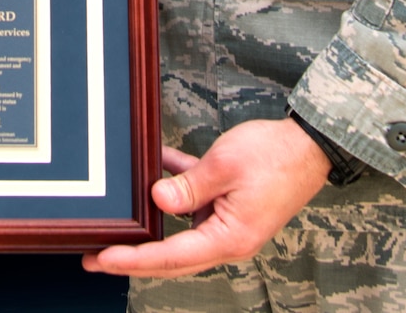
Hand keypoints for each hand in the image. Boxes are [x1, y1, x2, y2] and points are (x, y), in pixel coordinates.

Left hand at [82, 119, 330, 278]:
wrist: (311, 145)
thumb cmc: (275, 155)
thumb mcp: (224, 166)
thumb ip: (188, 186)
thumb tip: (156, 201)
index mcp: (228, 237)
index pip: (170, 257)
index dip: (133, 259)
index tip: (103, 259)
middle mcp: (228, 239)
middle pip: (172, 256)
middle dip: (133, 257)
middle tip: (94, 257)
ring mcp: (229, 223)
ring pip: (180, 231)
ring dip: (151, 225)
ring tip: (115, 224)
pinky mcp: (231, 206)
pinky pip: (195, 203)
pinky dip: (176, 188)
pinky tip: (156, 167)